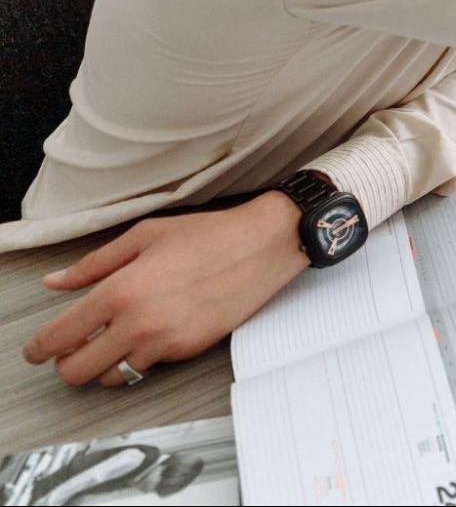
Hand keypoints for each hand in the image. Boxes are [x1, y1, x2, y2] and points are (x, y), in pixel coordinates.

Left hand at [22, 191, 306, 385]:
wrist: (263, 245)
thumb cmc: (208, 235)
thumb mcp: (145, 236)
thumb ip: (94, 264)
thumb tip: (57, 282)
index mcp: (121, 290)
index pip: (60, 336)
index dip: (39, 348)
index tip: (37, 350)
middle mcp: (139, 323)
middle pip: (78, 371)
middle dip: (67, 365)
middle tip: (72, 350)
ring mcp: (165, 341)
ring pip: (113, 377)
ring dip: (105, 364)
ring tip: (112, 342)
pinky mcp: (189, 350)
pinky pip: (149, 366)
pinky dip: (140, 357)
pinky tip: (149, 333)